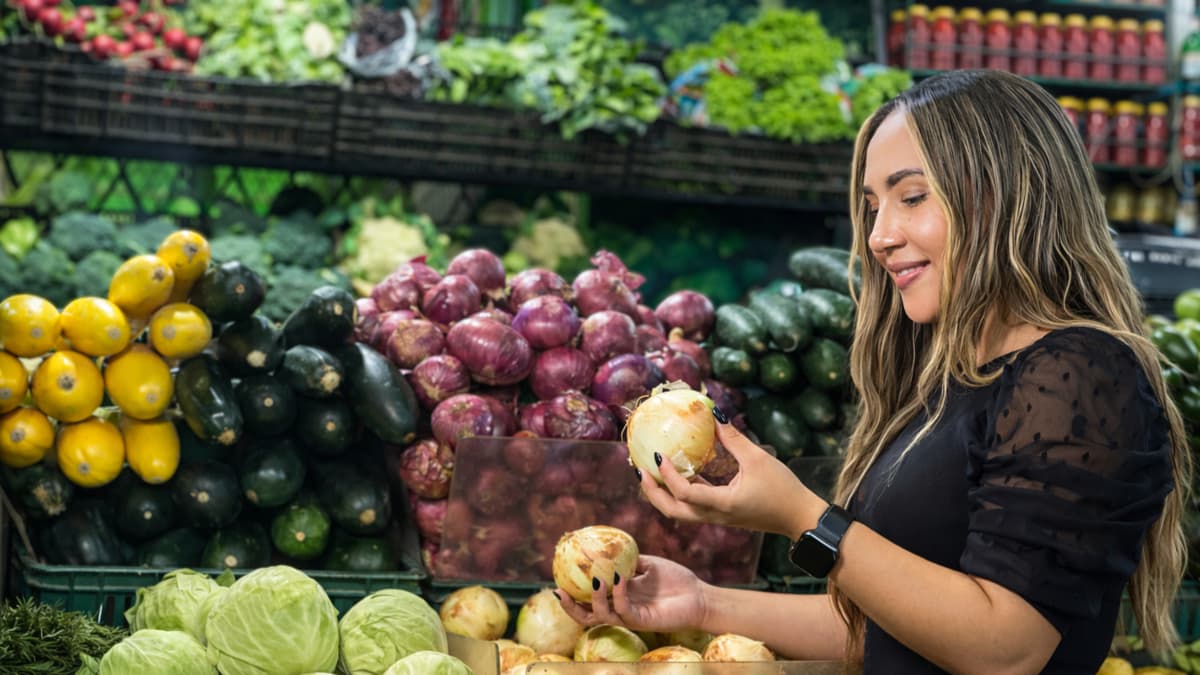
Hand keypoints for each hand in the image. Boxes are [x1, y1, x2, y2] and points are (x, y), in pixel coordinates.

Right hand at [556, 555, 706, 633]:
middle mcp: (621, 608)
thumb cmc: (675, 580)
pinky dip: (618, 594)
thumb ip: (629, 559)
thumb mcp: (648, 565)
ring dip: (594, 599)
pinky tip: (619, 578)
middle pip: (587, 616)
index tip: (558, 580)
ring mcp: (630, 616)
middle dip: (570, 608)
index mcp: (619, 596)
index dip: (572, 594)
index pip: (589, 600)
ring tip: (595, 579)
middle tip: (559, 592)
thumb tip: (609, 545)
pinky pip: (624, 609)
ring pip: (602, 616)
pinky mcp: (642, 620)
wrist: (698, 595)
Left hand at [638, 418, 826, 537]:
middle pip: (672, 511)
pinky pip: (694, 507)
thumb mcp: (758, 459)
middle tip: (640, 470)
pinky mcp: (723, 515)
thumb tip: (716, 415)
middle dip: (652, 492)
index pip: (683, 493)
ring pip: (680, 512)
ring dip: (663, 494)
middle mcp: (715, 515)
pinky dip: (681, 492)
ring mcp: (718, 518)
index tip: (657, 455)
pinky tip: (680, 472)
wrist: (800, 518)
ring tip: (651, 471)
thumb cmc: (783, 489)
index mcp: (722, 504)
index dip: (666, 475)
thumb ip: (734, 438)